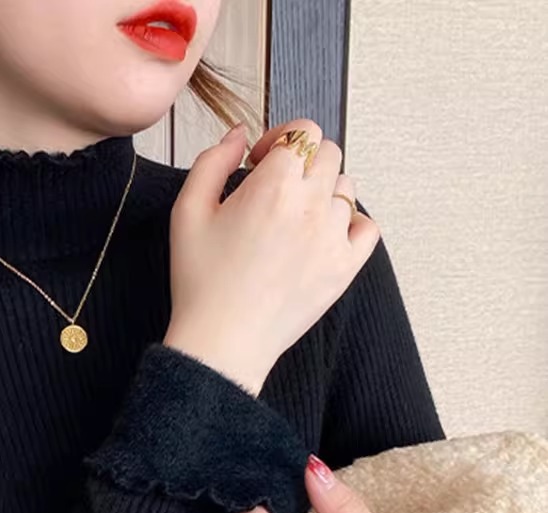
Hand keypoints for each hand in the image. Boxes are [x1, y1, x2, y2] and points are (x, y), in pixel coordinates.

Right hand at [163, 119, 380, 394]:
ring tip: (294, 215)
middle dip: (302, 160)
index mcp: (272, 186)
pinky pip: (366, 227)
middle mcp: (310, 205)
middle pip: (329, 152)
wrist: (223, 340)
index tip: (260, 161)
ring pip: (347, 188)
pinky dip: (350, 222)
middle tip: (275, 186)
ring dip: (322, 190)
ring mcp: (333, 237)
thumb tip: (238, 135)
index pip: (301, 131)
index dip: (278, 139)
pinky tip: (322, 233)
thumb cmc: (201, 279)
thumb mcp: (187, 211)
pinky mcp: (345, 267)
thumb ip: (212, 161)